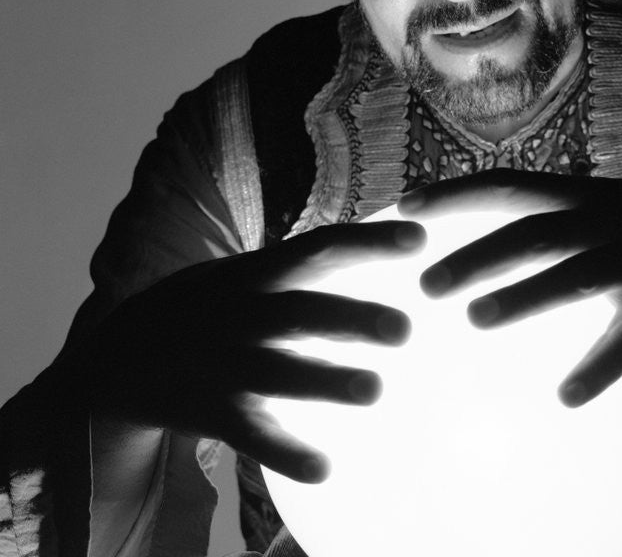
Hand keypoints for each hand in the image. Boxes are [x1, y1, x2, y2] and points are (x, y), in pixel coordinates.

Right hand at [77, 220, 424, 479]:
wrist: (116, 357)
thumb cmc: (206, 308)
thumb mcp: (241, 275)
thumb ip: (296, 267)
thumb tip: (372, 256)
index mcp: (254, 273)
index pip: (318, 248)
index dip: (366, 242)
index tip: (419, 240)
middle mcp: (239, 313)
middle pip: (299, 312)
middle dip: (349, 318)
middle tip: (404, 329)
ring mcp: (221, 363)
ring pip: (276, 373)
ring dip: (324, 382)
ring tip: (374, 390)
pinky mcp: (207, 410)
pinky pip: (248, 434)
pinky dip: (285, 451)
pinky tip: (325, 468)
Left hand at [399, 170, 621, 405]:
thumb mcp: (609, 201)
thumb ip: (558, 212)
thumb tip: (498, 229)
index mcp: (582, 196)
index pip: (507, 185)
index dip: (456, 193)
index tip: (404, 205)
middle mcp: (603, 220)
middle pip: (530, 233)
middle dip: (476, 255)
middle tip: (424, 285)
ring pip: (573, 275)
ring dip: (524, 296)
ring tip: (474, 321)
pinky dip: (599, 366)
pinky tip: (566, 396)